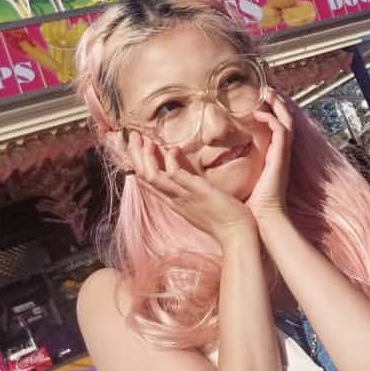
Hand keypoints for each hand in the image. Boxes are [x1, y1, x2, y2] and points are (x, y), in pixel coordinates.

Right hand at [115, 131, 254, 243]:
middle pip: (144, 177)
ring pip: (153, 177)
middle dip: (135, 155)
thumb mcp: (198, 200)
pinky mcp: (197, 193)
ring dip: (146, 157)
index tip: (134, 144)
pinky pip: (177, 177)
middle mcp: (173, 199)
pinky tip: (172, 149)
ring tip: (144, 139)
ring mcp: (183, 196)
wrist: (237, 235)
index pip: (146, 181)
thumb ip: (188, 185)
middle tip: (132, 136)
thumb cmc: (222, 218)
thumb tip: (179, 167)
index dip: (137, 162)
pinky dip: (171, 162)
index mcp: (172, 200)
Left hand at [246, 90, 292, 225]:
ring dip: (277, 105)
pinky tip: (258, 113)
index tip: (259, 101)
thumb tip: (214, 160)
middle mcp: (279, 153)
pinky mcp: (281, 156)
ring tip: (267, 92)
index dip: (270, 113)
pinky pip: (281, 130)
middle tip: (266, 89)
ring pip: (286, 120)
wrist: (262, 219)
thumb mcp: (241, 179)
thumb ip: (234, 167)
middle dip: (277, 103)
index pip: (275, 128)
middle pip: (284, 120)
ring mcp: (282, 154)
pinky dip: (271, 119)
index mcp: (271, 157)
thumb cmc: (250, 204)